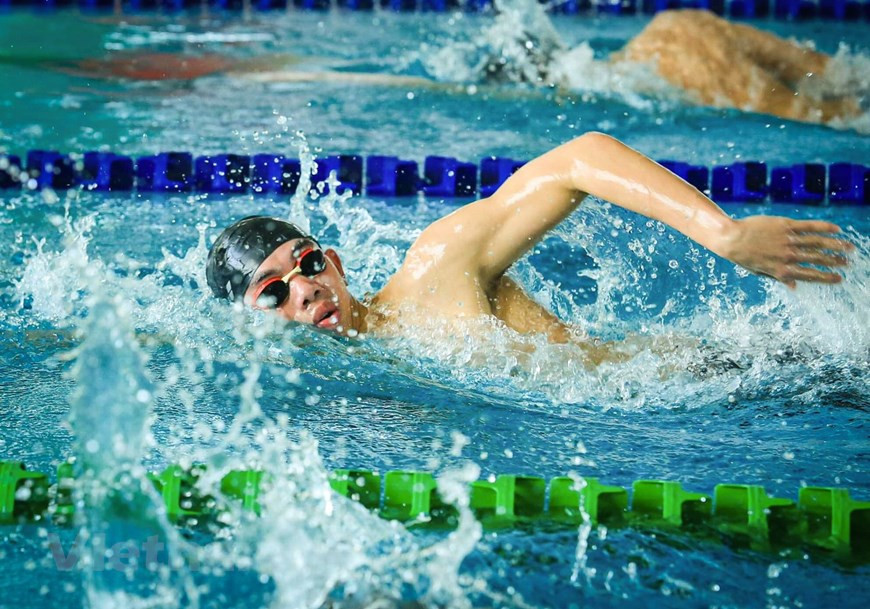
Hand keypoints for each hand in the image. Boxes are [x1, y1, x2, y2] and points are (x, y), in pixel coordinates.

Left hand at [718, 216, 853, 288]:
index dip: (827, 278)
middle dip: (836, 262)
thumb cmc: (744, 256)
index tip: (839, 279)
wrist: (731, 238)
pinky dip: (824, 227)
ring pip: (818, 242)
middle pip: (818, 259)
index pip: (810, 275)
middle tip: (849, 263)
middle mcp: (788, 256)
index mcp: (782, 270)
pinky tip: (836, 229)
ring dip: (836, 245)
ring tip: (849, 247)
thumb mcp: (760, 272)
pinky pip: (809, 226)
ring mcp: (788, 240)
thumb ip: (779, 278)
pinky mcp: (786, 225)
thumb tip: (795, 287)